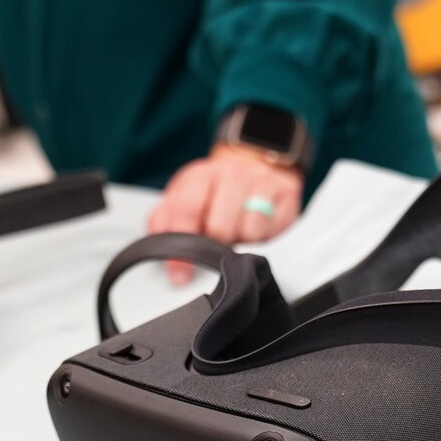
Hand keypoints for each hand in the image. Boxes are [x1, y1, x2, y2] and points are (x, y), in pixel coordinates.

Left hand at [147, 143, 303, 282]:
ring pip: (248, 232)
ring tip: (237, 238)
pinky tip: (257, 233)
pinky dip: (263, 241)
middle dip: (215, 249)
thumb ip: (164, 222)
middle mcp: (230, 174)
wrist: (256, 165)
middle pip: (219, 228)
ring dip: (241, 245)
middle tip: (215, 249)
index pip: (185, 211)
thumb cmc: (217, 191)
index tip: (180, 274)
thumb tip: (155, 246)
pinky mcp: (285, 194)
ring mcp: (260, 182)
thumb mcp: (184, 199)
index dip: (181, 248)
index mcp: (199, 176)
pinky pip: (272, 232)